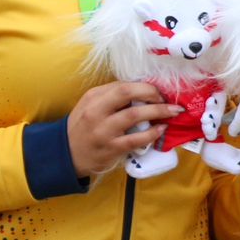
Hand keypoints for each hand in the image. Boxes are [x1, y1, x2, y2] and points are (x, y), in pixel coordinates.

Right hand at [66, 80, 182, 177]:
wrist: (66, 154)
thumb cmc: (84, 127)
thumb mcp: (91, 105)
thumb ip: (112, 96)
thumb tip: (141, 90)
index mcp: (94, 97)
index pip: (122, 85)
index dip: (144, 86)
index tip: (157, 91)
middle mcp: (97, 111)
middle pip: (127, 93)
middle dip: (152, 93)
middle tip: (167, 99)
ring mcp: (104, 131)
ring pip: (134, 115)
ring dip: (158, 112)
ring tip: (173, 112)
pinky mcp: (111, 148)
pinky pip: (136, 139)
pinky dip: (152, 133)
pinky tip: (161, 129)